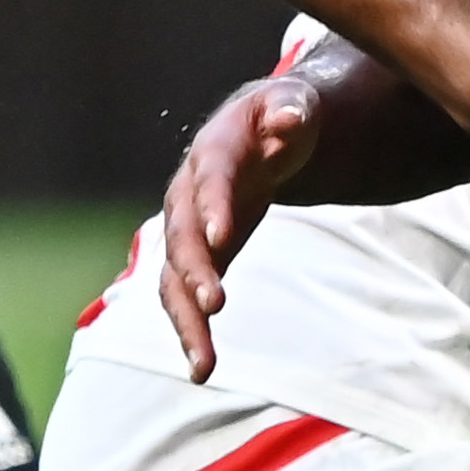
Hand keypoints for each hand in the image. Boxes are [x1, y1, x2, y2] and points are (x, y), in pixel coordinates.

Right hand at [159, 69, 324, 378]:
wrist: (263, 132)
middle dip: (195, 271)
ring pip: (173, 278)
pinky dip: (193, 330)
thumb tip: (292, 120)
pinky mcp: (197, 258)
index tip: (221, 236)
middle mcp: (188, 193)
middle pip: (182, 236)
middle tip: (213, 305)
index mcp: (214, 150)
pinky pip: (185, 297)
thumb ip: (292, 111)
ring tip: (203, 365)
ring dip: (186, 320)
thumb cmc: (285, 116)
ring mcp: (187, 229)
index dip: (213, 204)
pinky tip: (203, 368)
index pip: (211, 177)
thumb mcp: (296, 103)